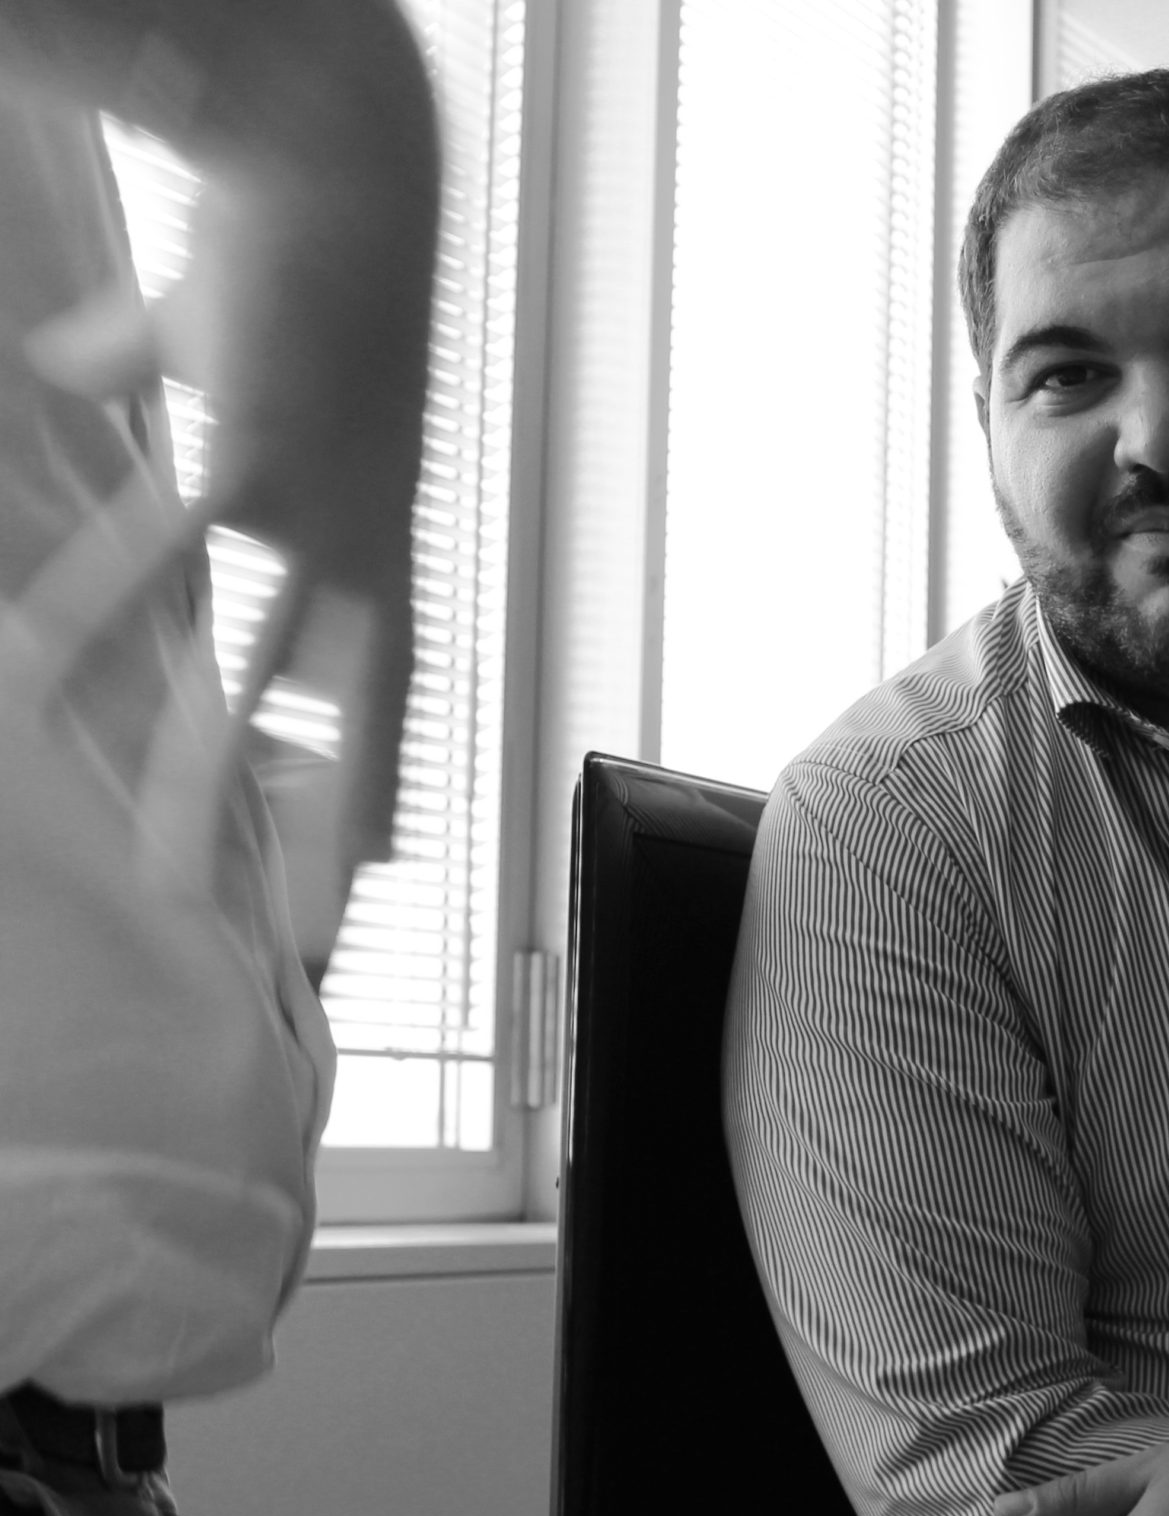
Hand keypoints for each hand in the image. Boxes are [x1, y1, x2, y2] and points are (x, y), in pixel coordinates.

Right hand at [17, 4, 438, 974]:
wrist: (337, 175)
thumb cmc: (288, 258)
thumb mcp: (225, 347)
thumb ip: (149, 369)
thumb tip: (73, 369)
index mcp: (372, 533)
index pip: (382, 684)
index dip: (374, 775)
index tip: (379, 865)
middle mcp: (354, 541)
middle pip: (335, 719)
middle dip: (308, 828)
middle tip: (293, 935)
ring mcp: (306, 506)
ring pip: (241, 673)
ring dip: (191, 772)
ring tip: (161, 867)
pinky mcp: (242, 452)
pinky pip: (154, 554)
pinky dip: (89, 607)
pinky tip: (31, 669)